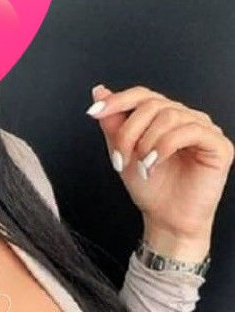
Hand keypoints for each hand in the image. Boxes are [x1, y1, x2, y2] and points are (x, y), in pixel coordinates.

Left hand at [86, 84, 232, 257]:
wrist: (166, 220)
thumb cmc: (151, 190)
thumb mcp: (122, 153)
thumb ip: (113, 124)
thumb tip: (100, 91)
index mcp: (163, 118)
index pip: (142, 95)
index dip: (117, 100)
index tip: (94, 111)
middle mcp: (184, 119)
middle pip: (152, 105)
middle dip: (128, 133)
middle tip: (120, 159)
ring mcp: (203, 129)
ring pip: (170, 116)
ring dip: (146, 143)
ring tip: (141, 166)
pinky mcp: (217, 144)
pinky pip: (190, 131)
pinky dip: (164, 147)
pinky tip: (154, 164)